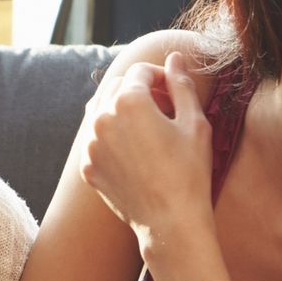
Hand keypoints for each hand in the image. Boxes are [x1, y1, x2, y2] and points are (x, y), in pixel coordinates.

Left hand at [80, 49, 213, 246]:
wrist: (170, 223)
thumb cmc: (190, 172)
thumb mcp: (194, 123)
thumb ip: (181, 85)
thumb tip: (174, 57)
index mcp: (130, 101)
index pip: (141, 71)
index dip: (160, 77)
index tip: (173, 91)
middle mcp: (102, 118)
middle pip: (117, 87)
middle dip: (138, 90)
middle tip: (162, 109)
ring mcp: (90, 144)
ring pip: (101, 111)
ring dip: (122, 111)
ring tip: (147, 129)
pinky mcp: (87, 167)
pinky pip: (95, 140)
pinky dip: (111, 137)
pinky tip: (134, 152)